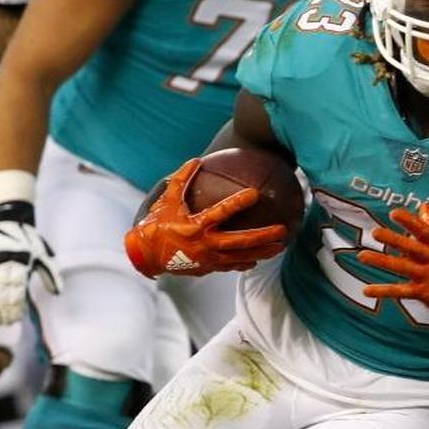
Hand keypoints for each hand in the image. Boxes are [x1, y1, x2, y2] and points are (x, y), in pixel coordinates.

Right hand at [0, 201, 61, 325]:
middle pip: (1, 293)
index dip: (15, 308)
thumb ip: (50, 275)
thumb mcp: (44, 256)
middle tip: (5, 323)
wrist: (9, 220)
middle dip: (2, 311)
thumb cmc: (30, 242)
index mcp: (22, 262)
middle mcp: (5, 263)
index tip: (16, 319)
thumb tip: (57, 293)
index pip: (17, 291)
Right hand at [125, 159, 286, 277]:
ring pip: (240, 257)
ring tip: (280, 247)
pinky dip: (245, 262)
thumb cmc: (157, 224)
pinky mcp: (208, 268)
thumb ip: (181, 179)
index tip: (255, 194)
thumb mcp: (167, 200)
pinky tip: (258, 260)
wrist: (146, 256)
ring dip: (262, 252)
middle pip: (240, 241)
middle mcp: (205, 244)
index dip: (237, 203)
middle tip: (282, 230)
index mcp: (195, 226)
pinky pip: (231, 266)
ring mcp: (208, 259)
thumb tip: (195, 159)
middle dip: (262, 236)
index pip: (221, 213)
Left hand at [357, 204, 428, 325]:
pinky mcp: (423, 293)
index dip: (409, 222)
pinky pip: (400, 291)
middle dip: (393, 239)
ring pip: (402, 267)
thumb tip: (424, 206)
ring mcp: (428, 277)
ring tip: (362, 256)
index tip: (394, 213)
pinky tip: (367, 289)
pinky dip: (382, 291)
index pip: (424, 231)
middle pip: (411, 248)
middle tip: (375, 232)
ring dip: (381, 261)